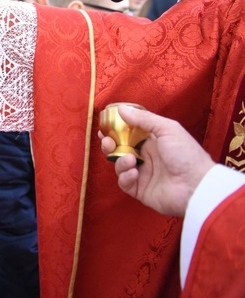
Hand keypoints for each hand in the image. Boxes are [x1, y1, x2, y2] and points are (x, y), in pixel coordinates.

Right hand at [99, 104, 214, 216]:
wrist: (196, 186)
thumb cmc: (186, 154)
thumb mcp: (167, 129)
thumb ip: (143, 119)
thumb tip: (121, 109)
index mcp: (152, 141)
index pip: (128, 134)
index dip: (115, 130)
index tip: (104, 127)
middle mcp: (146, 157)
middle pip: (119, 149)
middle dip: (109, 145)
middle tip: (107, 142)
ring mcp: (142, 174)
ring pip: (119, 165)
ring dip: (119, 161)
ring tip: (131, 160)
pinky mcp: (140, 190)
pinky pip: (124, 183)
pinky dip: (125, 177)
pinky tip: (134, 173)